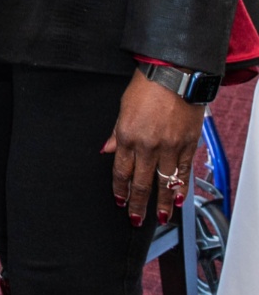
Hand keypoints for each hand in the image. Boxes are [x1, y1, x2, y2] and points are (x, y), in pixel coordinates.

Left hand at [104, 69, 204, 225]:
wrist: (174, 76)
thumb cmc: (146, 87)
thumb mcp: (122, 109)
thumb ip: (116, 134)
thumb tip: (107, 151)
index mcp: (127, 136)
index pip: (121, 171)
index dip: (120, 189)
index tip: (119, 202)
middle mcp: (148, 145)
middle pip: (141, 182)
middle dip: (137, 203)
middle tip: (135, 218)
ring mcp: (170, 147)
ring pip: (163, 181)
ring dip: (161, 202)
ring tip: (161, 217)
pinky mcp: (188, 144)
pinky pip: (184, 171)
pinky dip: (181, 187)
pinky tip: (178, 199)